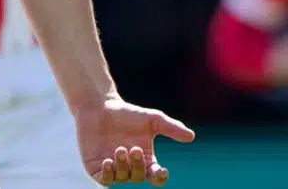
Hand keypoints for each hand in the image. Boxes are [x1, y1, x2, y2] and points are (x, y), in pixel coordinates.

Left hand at [73, 98, 195, 184]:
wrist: (100, 106)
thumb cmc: (127, 113)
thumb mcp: (152, 119)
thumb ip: (171, 127)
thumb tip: (191, 136)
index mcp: (145, 159)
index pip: (155, 176)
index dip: (159, 177)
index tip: (160, 171)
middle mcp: (130, 167)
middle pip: (139, 177)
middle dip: (138, 166)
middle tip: (134, 149)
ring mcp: (113, 169)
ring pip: (122, 178)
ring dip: (123, 166)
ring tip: (120, 149)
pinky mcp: (96, 168)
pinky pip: (104, 180)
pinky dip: (108, 174)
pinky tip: (108, 161)